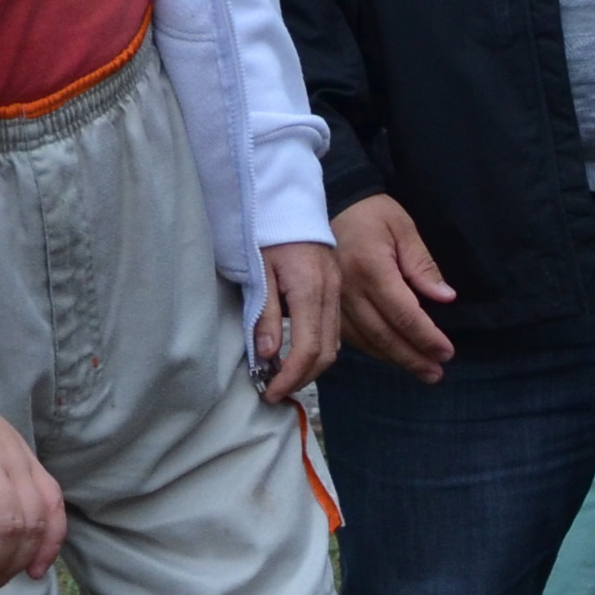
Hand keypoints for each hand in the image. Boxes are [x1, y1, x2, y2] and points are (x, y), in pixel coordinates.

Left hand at [254, 238, 344, 402]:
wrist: (290, 202)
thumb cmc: (268, 232)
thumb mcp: (258, 269)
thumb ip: (265, 313)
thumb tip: (268, 354)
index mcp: (310, 289)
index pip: (307, 347)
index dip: (290, 376)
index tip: (270, 391)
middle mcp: (330, 295)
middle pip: (325, 353)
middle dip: (302, 378)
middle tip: (274, 391)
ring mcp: (336, 294)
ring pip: (333, 345)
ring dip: (310, 368)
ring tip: (284, 378)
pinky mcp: (335, 293)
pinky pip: (333, 332)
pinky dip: (317, 351)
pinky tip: (298, 356)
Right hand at [334, 193, 458, 381]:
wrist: (333, 203)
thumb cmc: (372, 214)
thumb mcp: (403, 228)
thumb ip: (423, 265)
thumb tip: (445, 297)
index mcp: (371, 268)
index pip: (403, 313)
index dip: (426, 337)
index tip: (446, 352)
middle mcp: (349, 289)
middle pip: (384, 334)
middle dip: (413, 357)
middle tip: (436, 374)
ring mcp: (335, 300)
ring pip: (367, 340)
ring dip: (396, 359)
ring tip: (422, 371)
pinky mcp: (328, 305)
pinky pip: (352, 336)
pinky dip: (375, 350)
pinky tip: (394, 357)